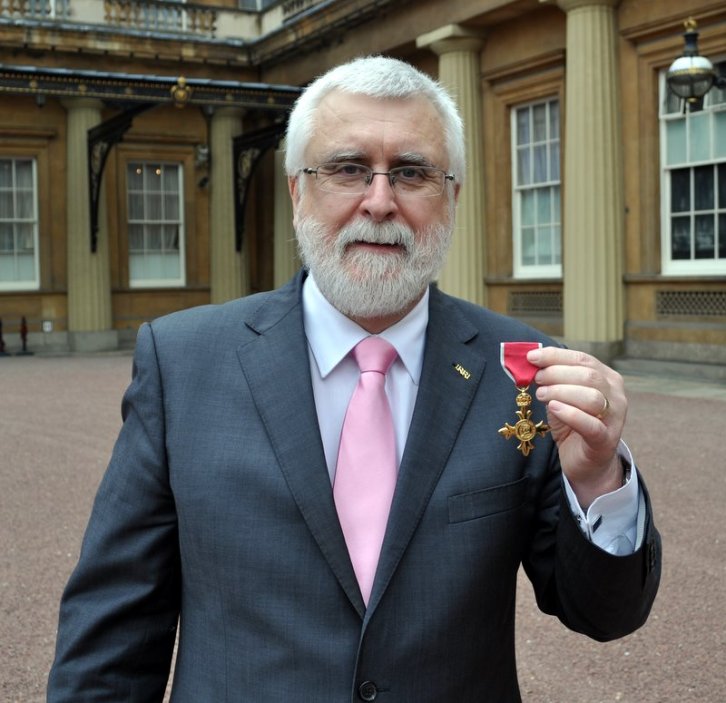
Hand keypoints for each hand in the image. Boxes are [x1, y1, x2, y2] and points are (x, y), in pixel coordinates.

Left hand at [527, 347, 625, 508]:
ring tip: (541, 395)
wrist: (586, 462)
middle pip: (588, 375)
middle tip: (537, 379)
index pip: (582, 359)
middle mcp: (616, 395)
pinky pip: (591, 425)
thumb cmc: (573, 424)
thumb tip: (530, 363)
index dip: (556, 356)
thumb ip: (552, 380)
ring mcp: (615, 418)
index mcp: (607, 378)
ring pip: (592, 397)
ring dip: (561, 392)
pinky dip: (571, 414)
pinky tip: (553, 408)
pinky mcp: (606, 440)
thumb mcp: (560, 397)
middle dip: (557, 373)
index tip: (532, 357)